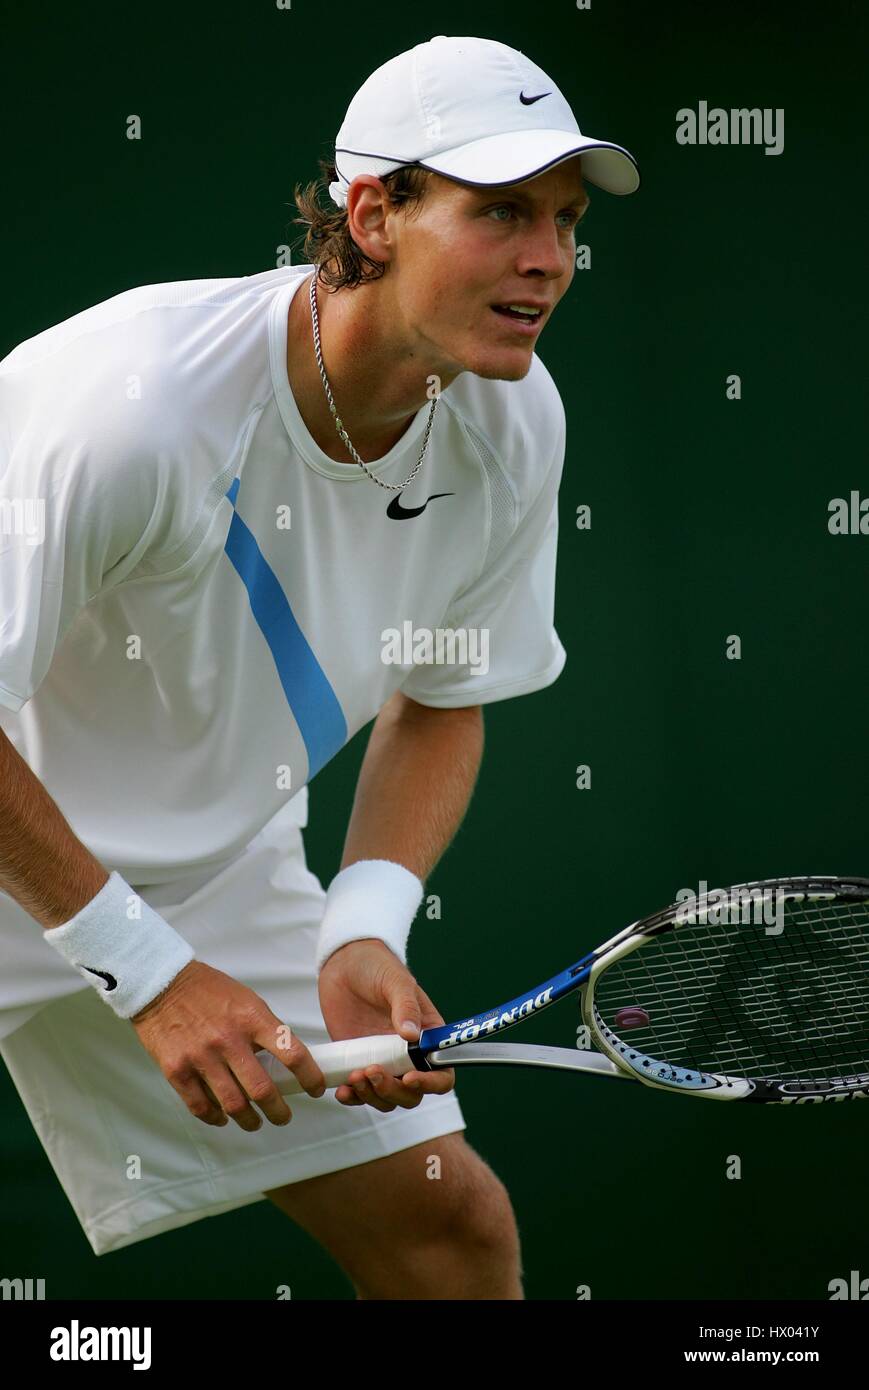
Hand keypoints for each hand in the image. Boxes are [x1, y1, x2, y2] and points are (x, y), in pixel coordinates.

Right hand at [132, 960, 325, 1129]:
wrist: (163, 984)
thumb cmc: (208, 990)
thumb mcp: (247, 1000)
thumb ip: (264, 1029)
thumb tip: (283, 1061)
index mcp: (252, 1018)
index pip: (292, 1053)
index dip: (310, 1077)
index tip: (315, 1089)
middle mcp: (229, 1040)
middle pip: (263, 1090)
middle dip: (279, 1111)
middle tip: (284, 1117)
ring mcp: (201, 1057)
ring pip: (234, 1105)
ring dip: (249, 1120)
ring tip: (255, 1122)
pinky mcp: (177, 1070)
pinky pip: (201, 1106)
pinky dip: (216, 1118)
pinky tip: (223, 1117)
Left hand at [318, 939, 454, 1111]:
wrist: (344, 962)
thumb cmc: (377, 966)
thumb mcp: (395, 980)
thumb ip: (406, 1006)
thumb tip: (412, 1035)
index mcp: (427, 1036)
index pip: (441, 1072)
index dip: (431, 1082)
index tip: (410, 1077)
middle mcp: (407, 1054)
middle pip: (412, 1093)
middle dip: (394, 1090)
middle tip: (372, 1071)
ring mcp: (382, 1061)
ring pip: (387, 1097)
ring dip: (372, 1095)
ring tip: (354, 1076)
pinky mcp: (357, 1062)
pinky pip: (360, 1092)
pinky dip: (353, 1097)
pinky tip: (343, 1090)